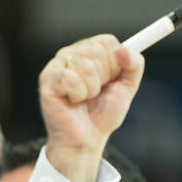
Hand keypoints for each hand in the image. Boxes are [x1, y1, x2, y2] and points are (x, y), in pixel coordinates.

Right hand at [38, 35, 143, 181]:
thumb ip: (134, 65)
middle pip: (98, 51)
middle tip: (96, 93)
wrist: (87, 139)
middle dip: (104, 78)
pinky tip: (72, 100)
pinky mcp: (47, 78)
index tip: (111, 80)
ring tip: (84, 99)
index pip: (109, 42)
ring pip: (86, 66)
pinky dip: (78, 94)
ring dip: (91, 89)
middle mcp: (73, 53)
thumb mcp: (127, 87)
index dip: (115, 64)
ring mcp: (58, 64)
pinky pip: (71, 79)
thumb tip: (125, 49)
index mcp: (91, 50)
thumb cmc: (102, 113)